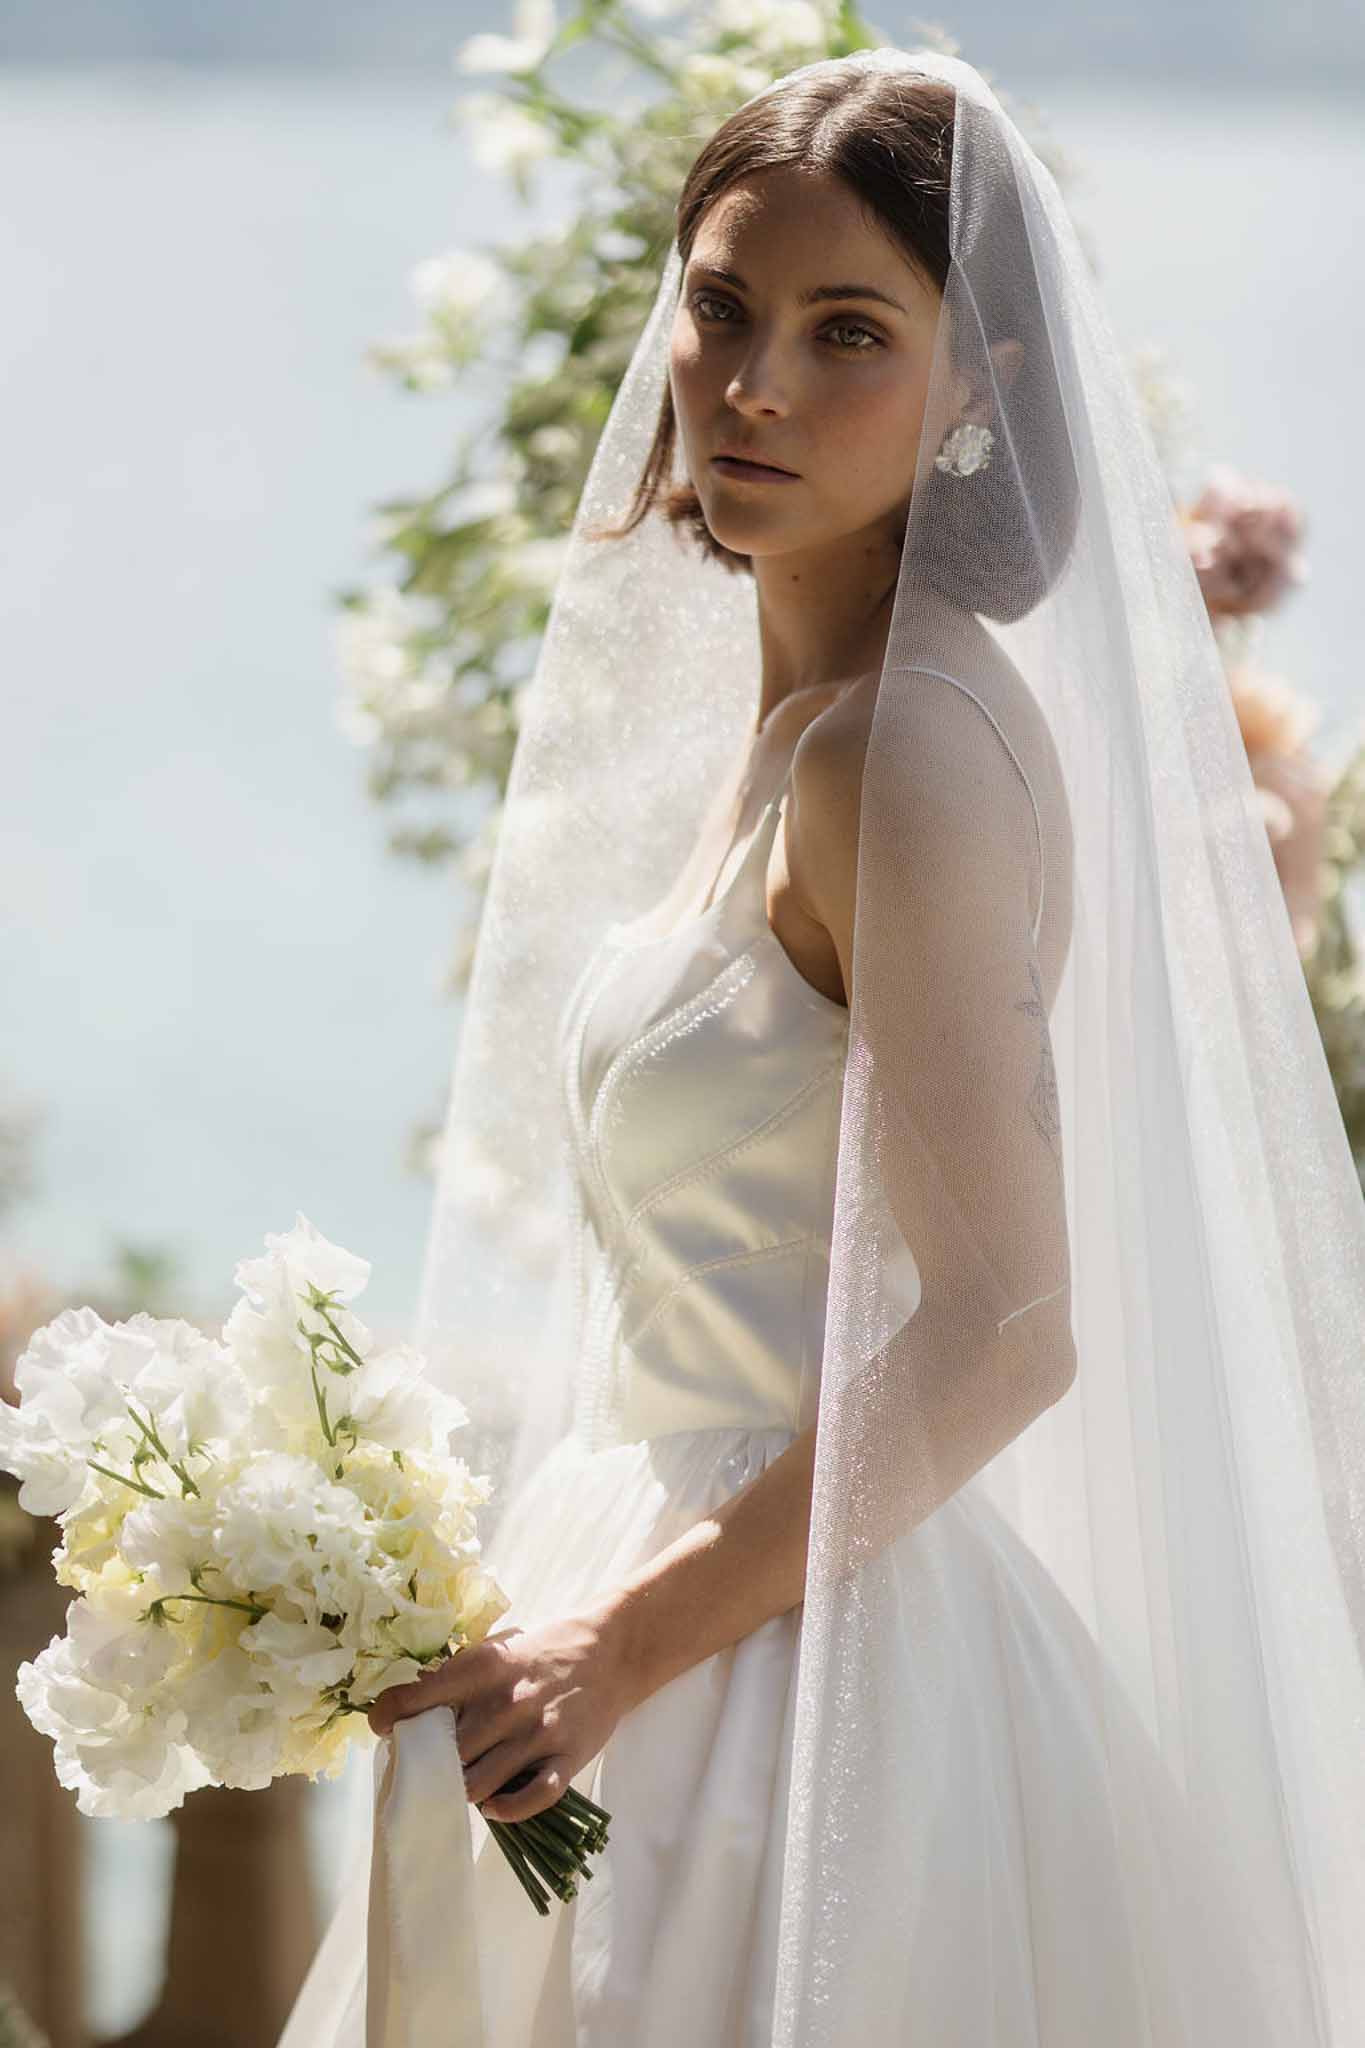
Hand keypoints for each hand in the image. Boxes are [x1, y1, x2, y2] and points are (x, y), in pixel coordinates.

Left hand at [365, 1606, 636, 1822]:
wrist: (612, 1650)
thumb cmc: (546, 1651)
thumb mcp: (498, 1649)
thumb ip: (460, 1677)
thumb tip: (411, 1707)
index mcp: (484, 1668)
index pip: (420, 1698)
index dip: (390, 1716)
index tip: (382, 1727)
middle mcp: (507, 1702)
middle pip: (447, 1754)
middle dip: (429, 1766)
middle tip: (427, 1767)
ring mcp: (539, 1733)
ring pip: (480, 1783)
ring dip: (464, 1791)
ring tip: (461, 1785)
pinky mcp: (568, 1758)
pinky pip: (530, 1799)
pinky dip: (506, 1811)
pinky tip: (494, 1806)